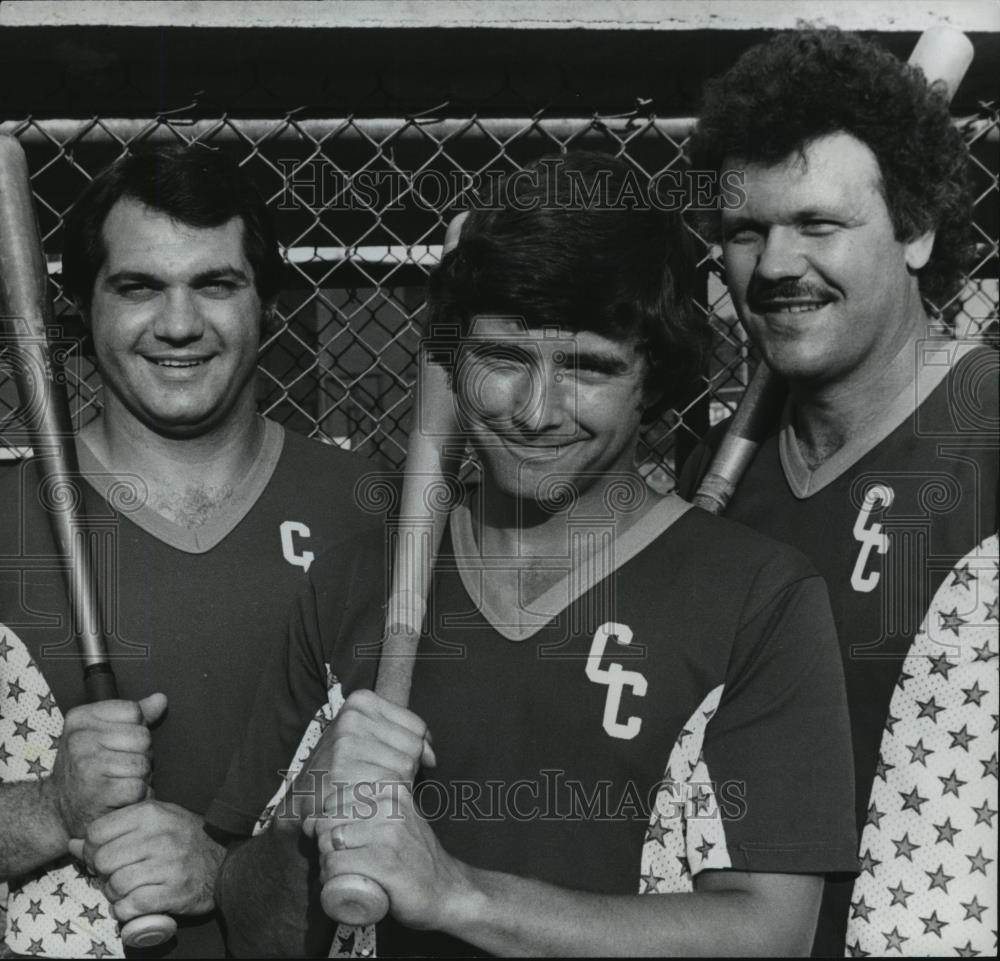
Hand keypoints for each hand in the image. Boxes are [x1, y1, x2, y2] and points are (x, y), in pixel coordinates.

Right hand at [45, 693, 166, 840]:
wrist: (60, 810)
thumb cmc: (90, 765)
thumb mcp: (103, 732)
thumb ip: (136, 714)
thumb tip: (161, 699)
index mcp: (80, 718)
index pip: (134, 712)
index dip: (136, 729)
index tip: (118, 744)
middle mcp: (79, 739)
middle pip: (143, 738)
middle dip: (141, 755)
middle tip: (121, 767)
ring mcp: (86, 766)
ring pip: (144, 763)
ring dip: (141, 777)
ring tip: (121, 781)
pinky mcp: (97, 793)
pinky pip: (139, 788)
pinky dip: (138, 796)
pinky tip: (122, 798)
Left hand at [70, 800, 224, 919]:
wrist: (225, 861)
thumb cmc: (184, 839)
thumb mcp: (154, 822)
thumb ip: (116, 829)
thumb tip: (73, 844)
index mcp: (152, 813)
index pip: (97, 831)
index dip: (93, 848)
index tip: (105, 855)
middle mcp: (159, 835)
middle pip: (102, 859)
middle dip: (103, 873)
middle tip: (117, 875)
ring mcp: (168, 864)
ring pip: (115, 885)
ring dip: (115, 894)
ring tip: (129, 889)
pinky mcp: (173, 891)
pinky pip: (129, 906)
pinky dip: (125, 911)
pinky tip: (135, 904)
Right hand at [296, 689, 434, 827]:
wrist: (302, 800)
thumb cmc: (343, 767)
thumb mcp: (370, 737)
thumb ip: (405, 737)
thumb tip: (432, 757)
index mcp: (361, 701)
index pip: (417, 728)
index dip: (416, 751)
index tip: (397, 763)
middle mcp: (353, 718)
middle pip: (413, 749)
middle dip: (404, 770)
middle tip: (376, 778)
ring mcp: (347, 744)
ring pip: (405, 769)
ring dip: (394, 786)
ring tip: (369, 788)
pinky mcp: (344, 772)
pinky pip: (390, 787)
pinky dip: (385, 799)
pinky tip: (367, 800)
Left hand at [316, 786, 471, 931]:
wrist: (447, 889)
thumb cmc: (412, 857)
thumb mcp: (395, 818)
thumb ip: (367, 808)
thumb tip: (313, 818)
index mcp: (390, 789)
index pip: (333, 800)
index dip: (328, 824)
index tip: (339, 842)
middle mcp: (389, 805)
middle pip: (327, 821)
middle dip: (324, 845)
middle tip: (340, 862)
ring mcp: (389, 832)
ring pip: (329, 844)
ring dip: (327, 864)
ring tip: (343, 874)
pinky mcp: (385, 862)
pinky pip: (337, 864)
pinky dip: (331, 878)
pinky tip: (344, 884)